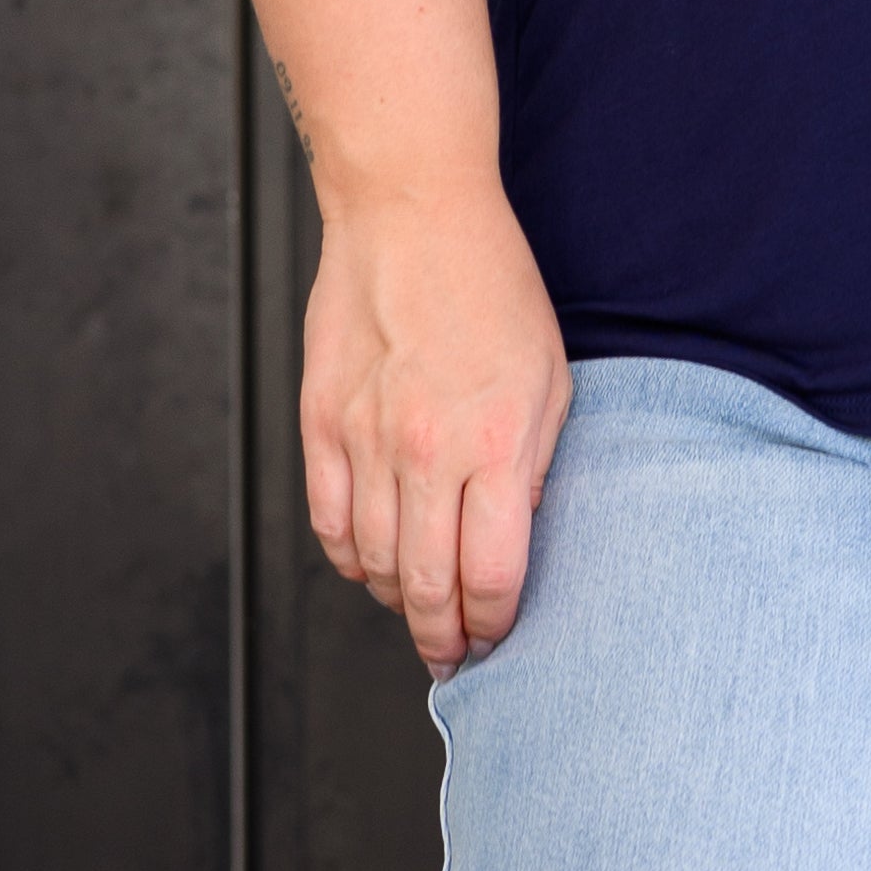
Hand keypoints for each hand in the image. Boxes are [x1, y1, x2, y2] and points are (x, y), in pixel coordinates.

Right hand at [300, 180, 572, 672]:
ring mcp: (364, 439)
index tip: (499, 639)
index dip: (496, 624)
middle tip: (454, 657)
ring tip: (419, 609)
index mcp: (493, 444)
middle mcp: (425, 452)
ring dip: (396, 601)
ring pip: (371, 563)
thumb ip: (533, 466)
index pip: (491, 576)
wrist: (412, 213)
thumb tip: (514, 536)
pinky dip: (349, 558)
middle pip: (425, 587)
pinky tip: (372, 564)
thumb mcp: (550, 378)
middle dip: (443, 638)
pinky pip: (329, 521)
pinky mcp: (320, 422)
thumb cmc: (492, 286)